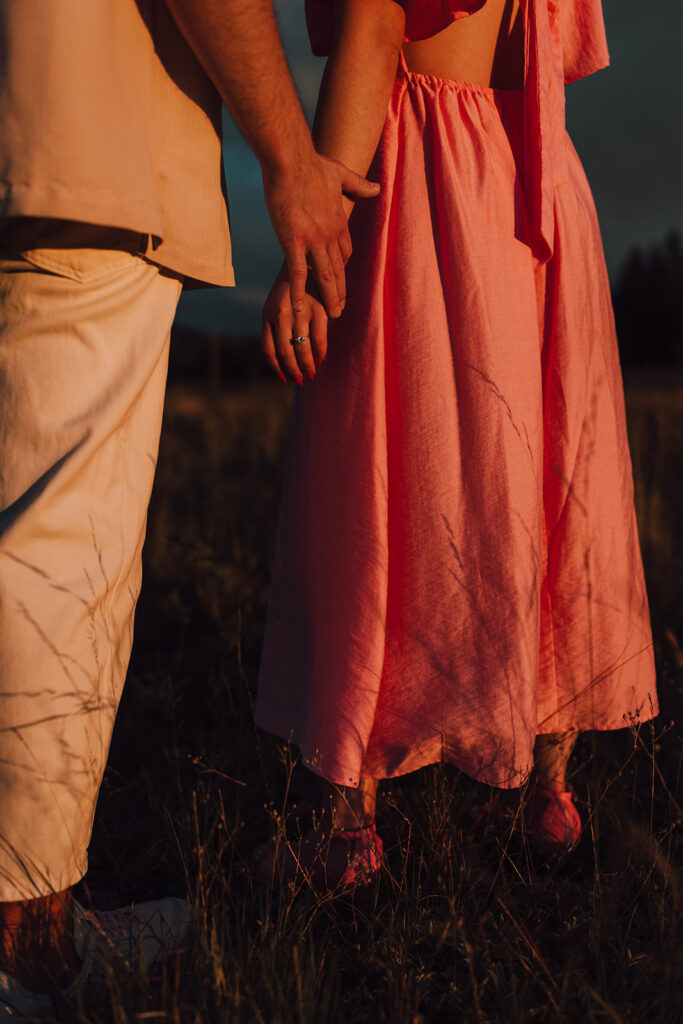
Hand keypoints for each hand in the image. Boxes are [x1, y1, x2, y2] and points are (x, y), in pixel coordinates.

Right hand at [262, 152, 377, 319]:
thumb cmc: (312, 162)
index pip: (345, 251)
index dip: (344, 266)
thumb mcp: (341, 173)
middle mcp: (329, 234)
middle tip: (341, 310)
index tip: (341, 280)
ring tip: (332, 314)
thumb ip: (359, 184)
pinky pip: (298, 272)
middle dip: (341, 291)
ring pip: (325, 275)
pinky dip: (300, 292)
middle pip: (339, 269)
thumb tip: (378, 188)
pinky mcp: (293, 241)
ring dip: (329, 297)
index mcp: (339, 220)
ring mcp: (313, 239)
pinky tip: (300, 308)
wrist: (291, 158)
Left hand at [262, 263, 327, 384]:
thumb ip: (275, 327)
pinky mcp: (319, 308)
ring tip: (311, 373)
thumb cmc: (290, 288)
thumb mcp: (275, 305)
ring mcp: (300, 312)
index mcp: (268, 315)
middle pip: (285, 352)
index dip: (276, 367)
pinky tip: (321, 358)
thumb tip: (280, 358)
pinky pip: (319, 339)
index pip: (269, 350)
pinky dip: (320, 353)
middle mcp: (281, 314)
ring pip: (302, 349)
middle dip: (293, 370)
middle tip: (301, 380)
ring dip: (308, 365)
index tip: (283, 377)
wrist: (307, 260)